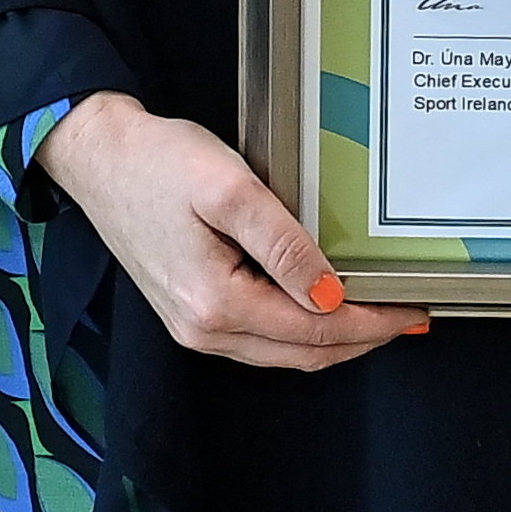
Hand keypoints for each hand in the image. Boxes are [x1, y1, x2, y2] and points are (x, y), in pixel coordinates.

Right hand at [40, 93, 422, 369]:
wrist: (99, 157)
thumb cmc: (160, 162)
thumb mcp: (230, 189)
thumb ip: (283, 244)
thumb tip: (328, 295)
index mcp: (215, 303)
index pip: (314, 330)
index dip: (370, 323)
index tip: (411, 309)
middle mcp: (202, 329)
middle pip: (302, 354)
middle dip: (362, 340)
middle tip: (409, 316)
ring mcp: (193, 327)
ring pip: (282, 354)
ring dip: (334, 340)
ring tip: (379, 315)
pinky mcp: (189, 313)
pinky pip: (259, 340)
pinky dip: (301, 332)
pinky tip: (324, 308)